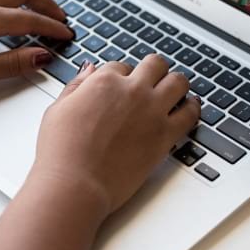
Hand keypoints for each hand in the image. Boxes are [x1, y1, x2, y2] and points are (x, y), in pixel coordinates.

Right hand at [31, 55, 200, 215]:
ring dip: (175, 84)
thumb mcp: (58, 110)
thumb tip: (89, 70)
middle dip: (152, 71)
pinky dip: (192, 108)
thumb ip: (76, 86)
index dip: (121, 76)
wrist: (75, 184)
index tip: (121, 86)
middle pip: (154, 65)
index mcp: (104, 82)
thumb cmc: (61, 152)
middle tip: (151, 80)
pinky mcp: (165, 135)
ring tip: (174, 91)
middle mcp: (132, 91)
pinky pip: (191, 113)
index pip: (121, 66)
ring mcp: (152, 112)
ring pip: (179, 81)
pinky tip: (189, 108)